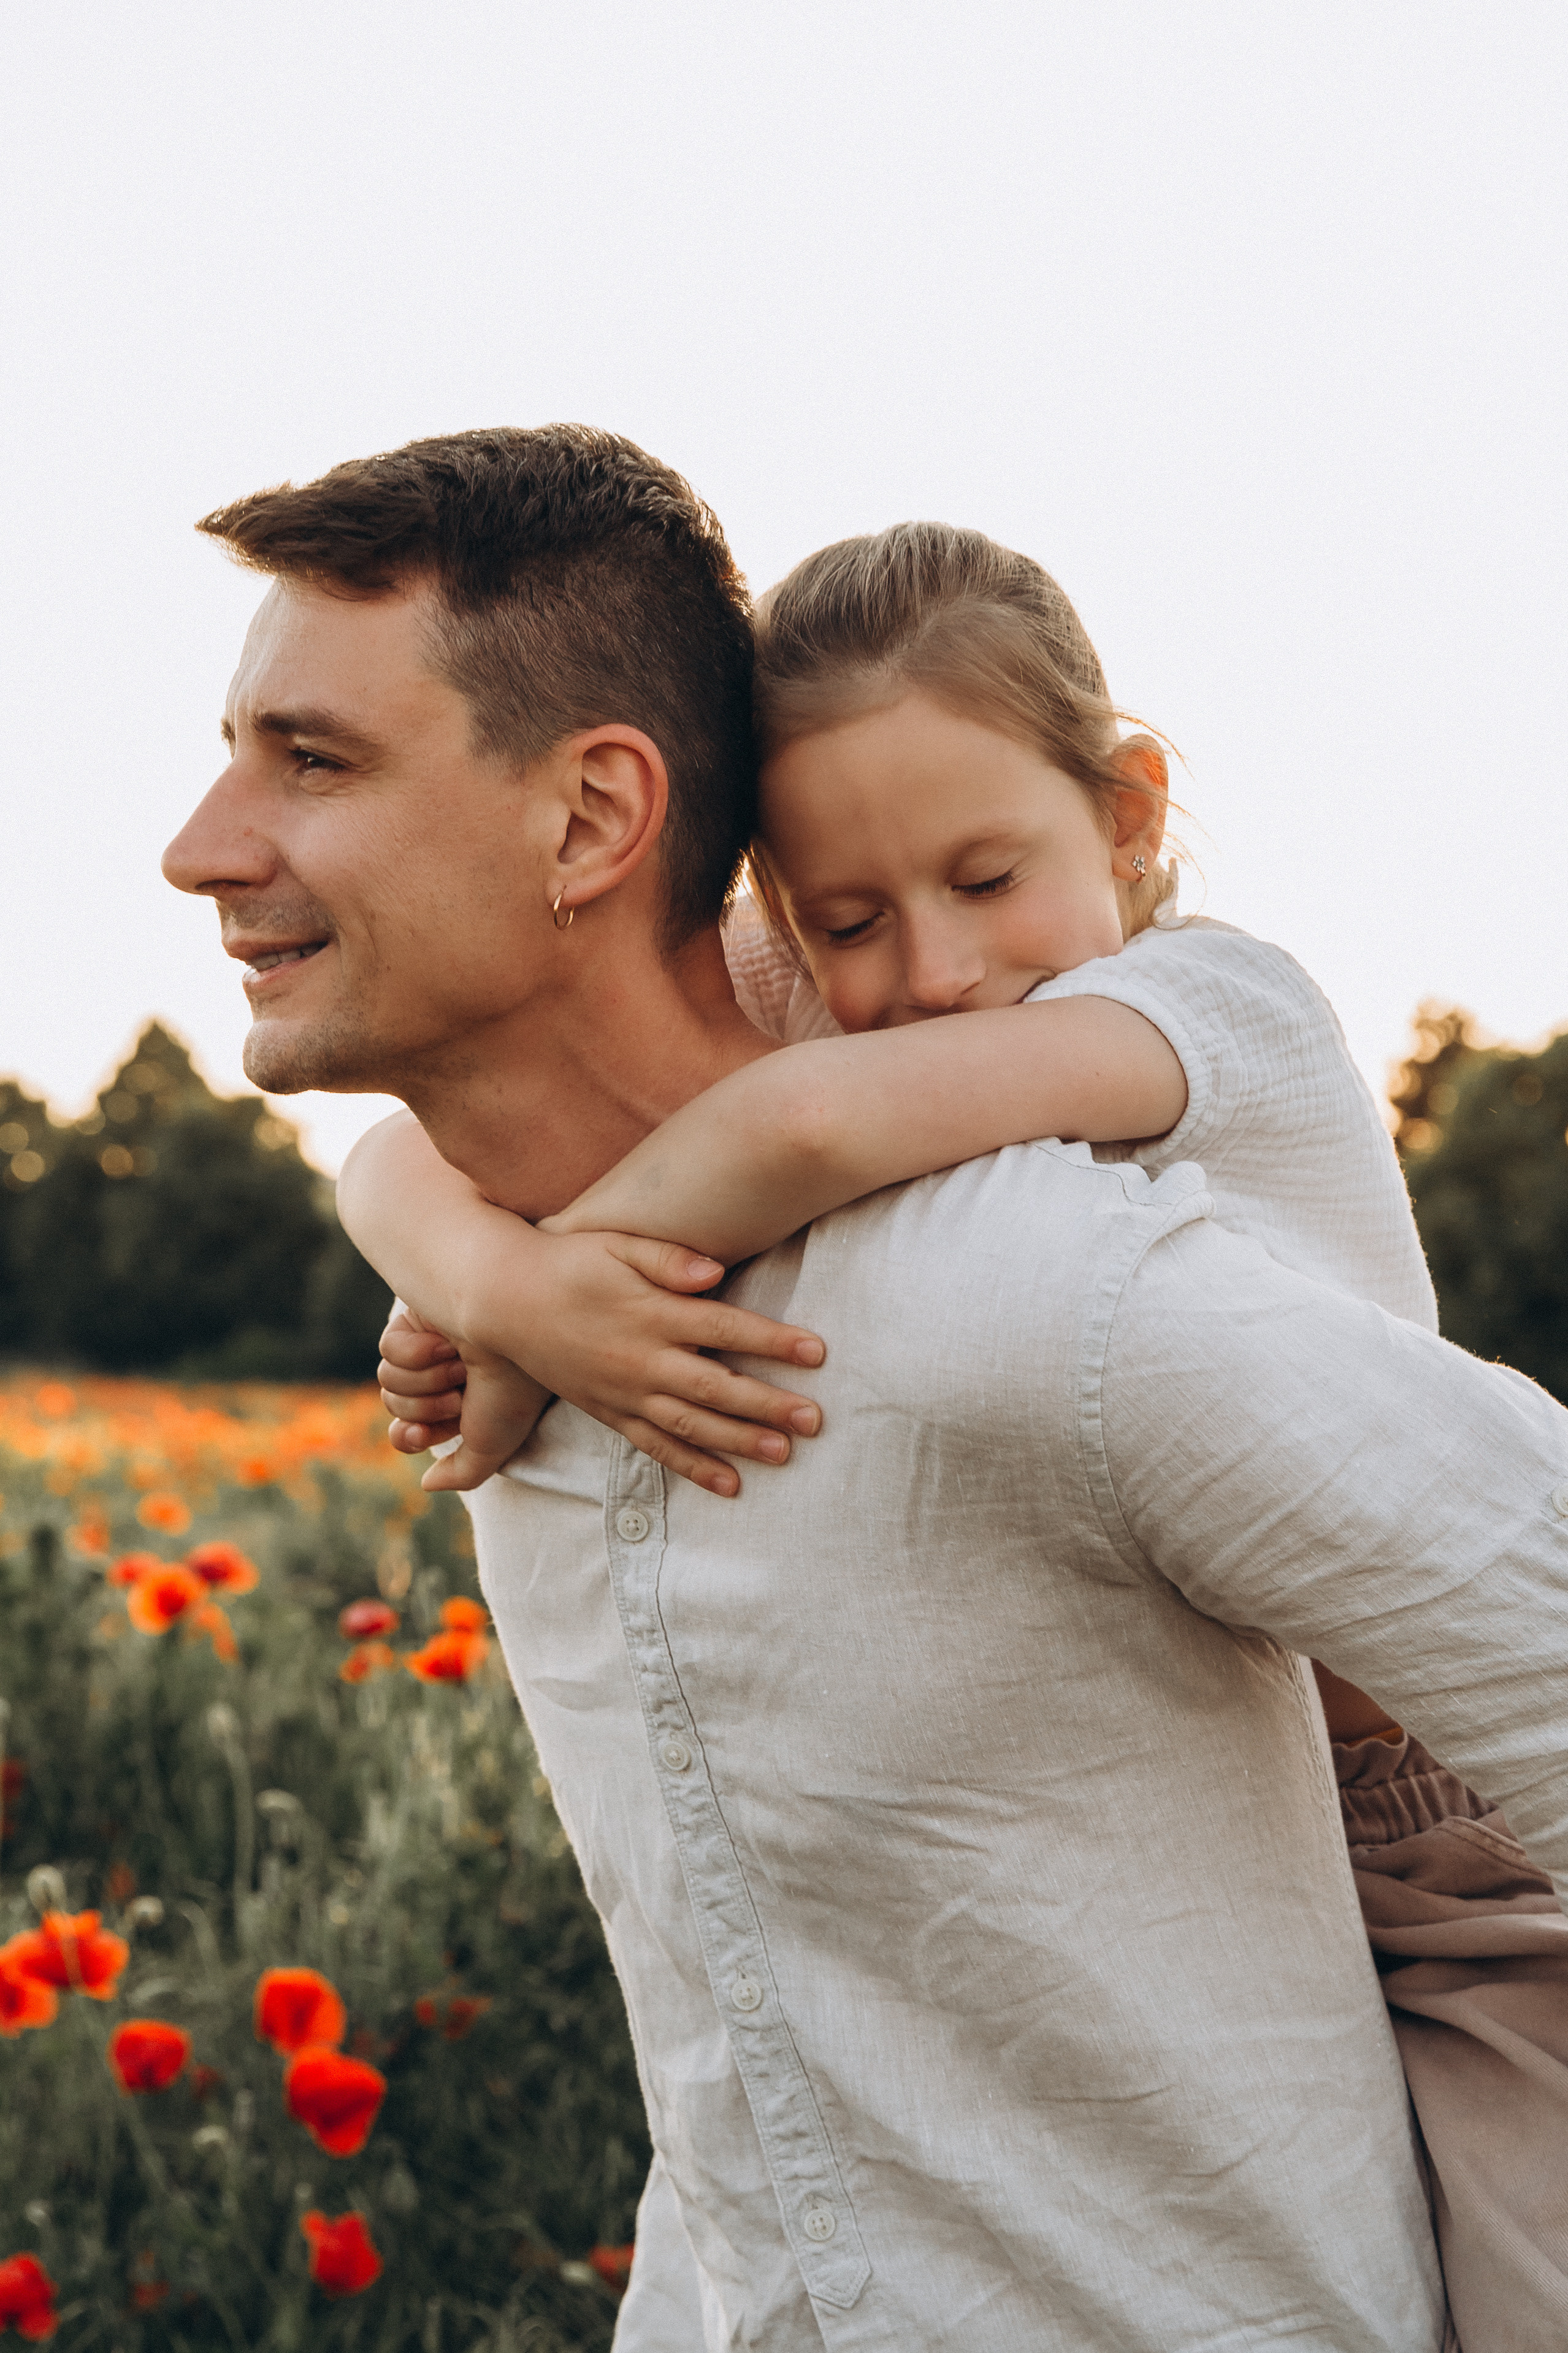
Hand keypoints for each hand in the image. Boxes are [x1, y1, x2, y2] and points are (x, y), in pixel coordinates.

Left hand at [379, 1309, 548, 1492]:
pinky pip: (388, 1349)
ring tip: (459, 1367)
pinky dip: (415, 1353)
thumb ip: (463, 1474)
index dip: (409, 1436)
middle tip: (459, 1394)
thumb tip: (427, 1482)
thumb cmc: (512, 1394)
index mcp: (460, 1406)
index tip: (422, 1432)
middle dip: (425, 1406)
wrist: (519, 1338)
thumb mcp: (492, 1449)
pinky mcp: (418, 1319)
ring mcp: (429, 1346)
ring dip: (425, 1380)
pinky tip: (447, 1344)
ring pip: (389, 1379)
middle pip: (396, 1405)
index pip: (408, 1431)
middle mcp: (443, 1377)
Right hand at [449, 1232, 826, 1498]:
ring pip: (691, 1424)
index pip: (724, 1327)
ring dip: (739, 1441)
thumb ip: (668, 1258)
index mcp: (652, 1313)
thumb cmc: (571, 1262)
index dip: (772, 1340)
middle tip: (814, 1419)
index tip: (817, 1351)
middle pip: (715, 1386)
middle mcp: (642, 1359)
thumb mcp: (617, 1244)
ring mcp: (626, 1392)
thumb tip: (715, 1271)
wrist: (506, 1301)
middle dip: (767, 1404)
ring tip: (784, 1455)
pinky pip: (656, 1447)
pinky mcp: (611, 1413)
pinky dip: (693, 1468)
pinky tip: (730, 1485)